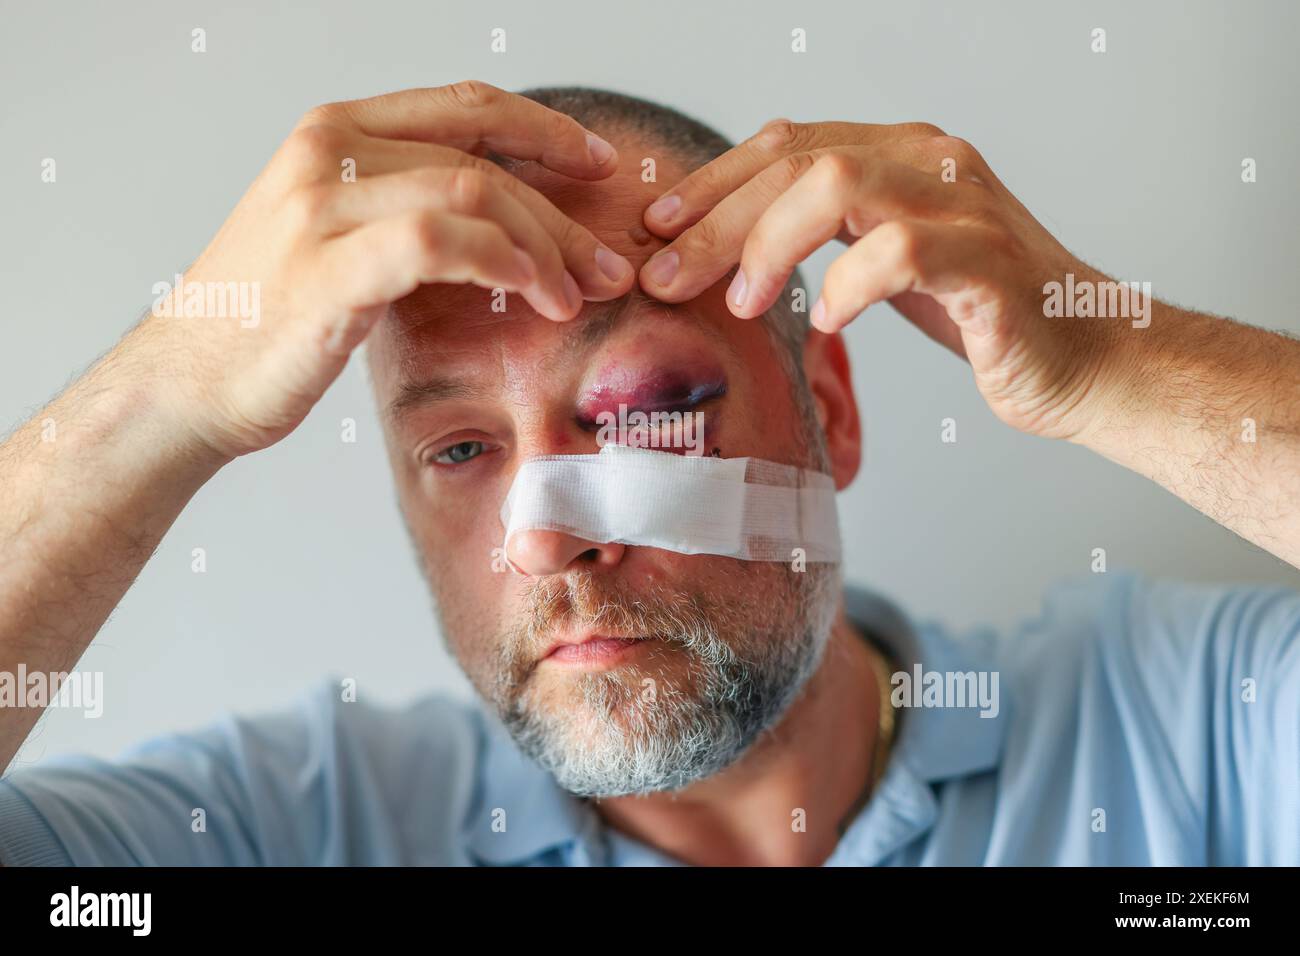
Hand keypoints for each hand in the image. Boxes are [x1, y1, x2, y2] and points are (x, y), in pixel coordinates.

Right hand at [125, 81, 634, 459]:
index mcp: (336, 134)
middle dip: (563, 215)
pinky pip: (439, 242)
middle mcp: (328, 152)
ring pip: (473, 193)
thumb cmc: (269, 320)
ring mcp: (322, 205)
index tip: (599, 164)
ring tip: (579, 295)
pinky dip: (502, 261)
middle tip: (610, 266)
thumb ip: (407, 210)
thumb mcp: (338, 239)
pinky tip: (534, 293)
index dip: (545, 130)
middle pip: (483, 159)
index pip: (466, 106)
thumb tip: (504, 222)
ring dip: (544, 246)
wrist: (185, 383)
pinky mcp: (327, 266)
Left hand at [637, 119, 1133, 440]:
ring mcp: (963, 208)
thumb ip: (830, 238)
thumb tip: (727, 254)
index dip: (712, 183)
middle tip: (664, 277)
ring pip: (838, 185)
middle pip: (796, 160)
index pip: (786, 144)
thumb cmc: (982, 316)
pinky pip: (898, 253)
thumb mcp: (891, 264)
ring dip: (767, 243)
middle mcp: (932, 164)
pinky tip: (827, 326)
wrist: (1088, 361)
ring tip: (739, 302)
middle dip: (715, 220)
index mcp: (902, 155)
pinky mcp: (989, 265)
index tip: (657, 229)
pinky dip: (846, 288)